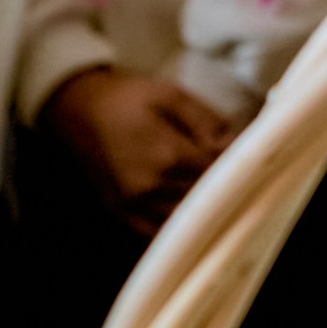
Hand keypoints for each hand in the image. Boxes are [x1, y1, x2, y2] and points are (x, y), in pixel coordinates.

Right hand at [47, 68, 230, 229]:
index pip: (220, 174)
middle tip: (239, 179)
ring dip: (203, 213)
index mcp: (168, 155)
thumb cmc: (128, 97)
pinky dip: (176, 230)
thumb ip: (207, 121)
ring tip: (217, 196)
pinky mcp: (120, 212)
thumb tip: (237, 145)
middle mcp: (151, 187)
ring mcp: (133, 204)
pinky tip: (191, 218)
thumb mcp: (171, 94)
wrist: (76, 108)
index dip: (238, 168)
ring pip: (183, 222)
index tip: (250, 161)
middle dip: (224, 190)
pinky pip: (155, 233)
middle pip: (205, 201)